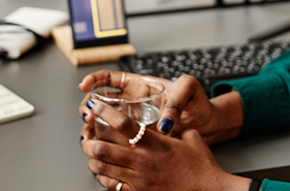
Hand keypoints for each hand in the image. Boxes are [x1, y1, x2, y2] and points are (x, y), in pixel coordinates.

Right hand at [78, 71, 242, 143]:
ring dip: (91, 128)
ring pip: (103, 123)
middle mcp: (133, 103)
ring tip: (88, 135)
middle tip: (88, 115)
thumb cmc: (198, 103)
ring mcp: (133, 122)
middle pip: (100, 101)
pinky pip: (115, 140)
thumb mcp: (189, 91)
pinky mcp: (137, 139)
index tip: (84, 86)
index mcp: (141, 87)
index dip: (94, 80)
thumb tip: (164, 123)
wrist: (207, 125)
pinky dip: (104, 144)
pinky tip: (100, 149)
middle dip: (88, 106)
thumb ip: (176, 100)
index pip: (111, 79)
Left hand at [81, 98, 249, 190]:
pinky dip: (102, 177)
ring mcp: (139, 180)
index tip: (95, 106)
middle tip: (87, 132)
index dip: (105, 113)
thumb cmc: (202, 166)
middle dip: (90, 140)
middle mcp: (143, 162)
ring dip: (93, 159)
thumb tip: (167, 121)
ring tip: (91, 151)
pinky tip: (103, 171)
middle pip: (104, 149)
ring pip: (103, 169)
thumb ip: (175, 127)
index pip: (123, 125)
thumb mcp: (191, 137)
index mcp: (155, 143)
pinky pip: (111, 186)